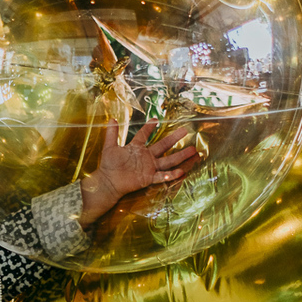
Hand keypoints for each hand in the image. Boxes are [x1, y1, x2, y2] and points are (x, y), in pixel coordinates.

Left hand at [79, 119, 197, 224]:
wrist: (108, 182)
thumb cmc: (108, 166)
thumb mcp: (109, 147)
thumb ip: (111, 133)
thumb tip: (112, 119)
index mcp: (136, 148)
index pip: (144, 135)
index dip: (149, 127)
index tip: (155, 119)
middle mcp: (145, 156)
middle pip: (163, 146)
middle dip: (174, 138)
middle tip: (185, 130)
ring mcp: (149, 167)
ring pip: (168, 161)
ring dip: (180, 156)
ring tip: (193, 150)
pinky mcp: (148, 178)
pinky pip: (161, 176)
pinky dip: (170, 175)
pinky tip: (180, 172)